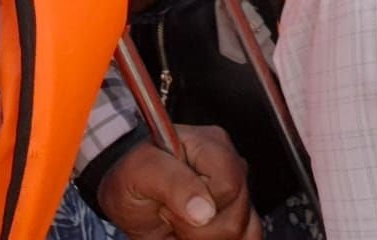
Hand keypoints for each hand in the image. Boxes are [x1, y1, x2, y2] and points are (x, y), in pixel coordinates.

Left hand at [98, 126, 261, 239]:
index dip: (197, 205)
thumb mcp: (140, 171)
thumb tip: (204, 211)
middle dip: (197, 229)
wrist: (126, 192)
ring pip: (247, 231)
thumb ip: (172, 183)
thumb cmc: (132, 173)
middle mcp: (230, 168)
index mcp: (212, 146)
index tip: (167, 206)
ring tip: (180, 227)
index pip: (228, 185)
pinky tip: (193, 236)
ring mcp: (236, 195)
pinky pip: (249, 238)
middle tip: (168, 215)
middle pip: (238, 214)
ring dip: (208, 239)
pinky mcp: (236, 217)